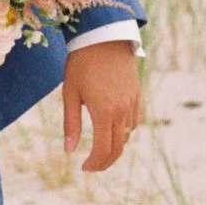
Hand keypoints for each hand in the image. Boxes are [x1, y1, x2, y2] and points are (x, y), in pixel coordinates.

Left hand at [63, 40, 141, 171]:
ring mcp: (132, 103)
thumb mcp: (70, 93)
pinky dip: (124, 132)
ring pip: (127, 136)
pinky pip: (133, 122)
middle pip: (118, 148)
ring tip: (99, 149)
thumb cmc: (81, 62)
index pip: (103, 149)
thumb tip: (69, 150)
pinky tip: (112, 130)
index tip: (84, 168)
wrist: (104, 36)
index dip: (95, 163)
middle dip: (106, 162)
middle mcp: (121, 111)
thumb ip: (70, 123)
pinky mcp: (137, 95)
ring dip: (115, 147)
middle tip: (93, 167)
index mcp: (104, 112)